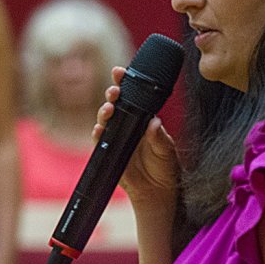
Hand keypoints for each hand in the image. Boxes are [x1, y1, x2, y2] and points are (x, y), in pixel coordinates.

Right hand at [95, 66, 179, 204]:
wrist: (158, 192)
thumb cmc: (165, 168)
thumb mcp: (166, 150)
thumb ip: (159, 137)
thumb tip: (154, 123)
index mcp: (143, 119)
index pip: (133, 96)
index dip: (125, 83)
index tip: (120, 72)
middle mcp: (128, 125)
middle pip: (116, 104)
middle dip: (113, 93)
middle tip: (115, 89)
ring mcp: (117, 138)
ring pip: (106, 119)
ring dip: (104, 111)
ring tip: (109, 108)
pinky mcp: (109, 152)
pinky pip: (99, 141)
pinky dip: (97, 133)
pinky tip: (99, 128)